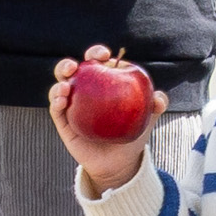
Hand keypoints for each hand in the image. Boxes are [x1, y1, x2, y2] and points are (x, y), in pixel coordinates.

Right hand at [45, 57, 151, 192]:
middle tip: (75, 66)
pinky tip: (62, 100)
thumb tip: (158, 98)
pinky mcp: (63, 121)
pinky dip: (56, 101)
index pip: (97, 62)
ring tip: (66, 86)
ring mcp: (71, 105)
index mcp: (102, 82)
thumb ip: (156, 105)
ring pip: (59, 87)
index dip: (97, 53)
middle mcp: (84, 91)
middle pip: (71, 71)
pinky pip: (56, 109)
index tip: (105, 55)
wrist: (119, 162)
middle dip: (68, 64)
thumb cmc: (132, 133)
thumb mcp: (147, 118)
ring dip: (60, 82)